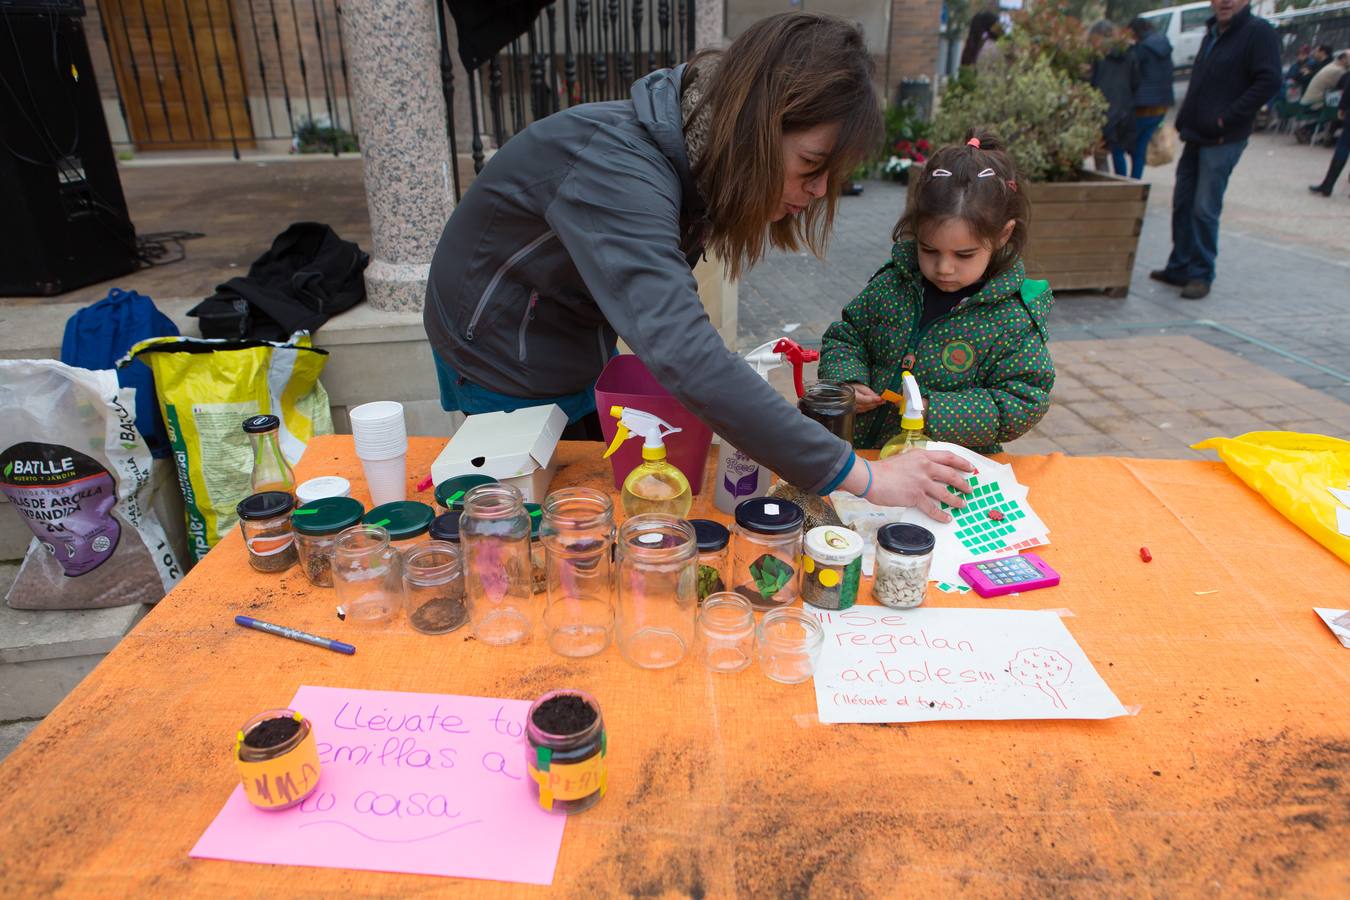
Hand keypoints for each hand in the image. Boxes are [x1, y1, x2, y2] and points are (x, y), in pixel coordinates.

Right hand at [842, 450, 973, 522]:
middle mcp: (924, 467)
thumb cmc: (883, 470)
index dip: (962, 462)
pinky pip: (933, 508)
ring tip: (962, 504)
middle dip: (963, 483)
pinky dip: (941, 514)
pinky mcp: (915, 496)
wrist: (870, 478)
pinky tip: (947, 518)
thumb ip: (918, 463)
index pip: (948, 457)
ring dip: (956, 500)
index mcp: (922, 456)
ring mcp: (921, 482)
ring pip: (945, 493)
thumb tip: (928, 472)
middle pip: (951, 475)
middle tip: (969, 489)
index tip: (970, 468)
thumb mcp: (904, 459)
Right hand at [849, 382, 884, 411]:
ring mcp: (851, 408)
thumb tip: (877, 397)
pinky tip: (874, 405)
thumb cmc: (851, 387)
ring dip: (873, 406)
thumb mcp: (860, 386)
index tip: (880, 398)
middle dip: (875, 403)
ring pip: (865, 409)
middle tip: (883, 400)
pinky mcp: (853, 411)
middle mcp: (851, 403)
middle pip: (866, 405)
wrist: (843, 392)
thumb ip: (868, 392)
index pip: (864, 399)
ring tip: (880, 402)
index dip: (873, 399)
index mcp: (852, 395)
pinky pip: (863, 411)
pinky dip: (869, 408)